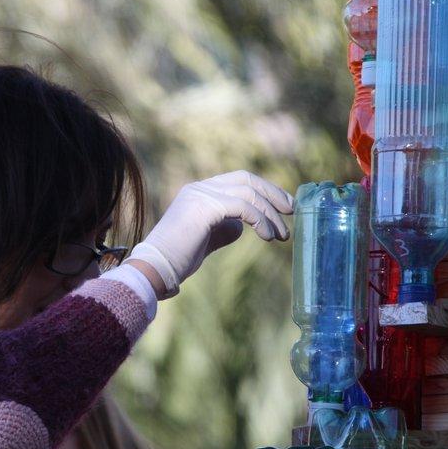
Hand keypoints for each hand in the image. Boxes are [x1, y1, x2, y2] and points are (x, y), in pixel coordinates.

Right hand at [127, 171, 293, 298]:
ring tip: (282, 235)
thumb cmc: (178, 260)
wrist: (155, 269)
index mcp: (198, 192)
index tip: (283, 207)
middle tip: (292, 211)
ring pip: (248, 193)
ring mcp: (200, 194)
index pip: (238, 180)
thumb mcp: (206, 239)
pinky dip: (261, 220)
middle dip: (273, 194)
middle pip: (246, 179)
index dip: (264, 190)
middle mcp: (199, 188)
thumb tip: (242, 226)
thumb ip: (223, 228)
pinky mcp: (205, 207)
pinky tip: (268, 237)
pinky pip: (244, 207)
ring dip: (270, 214)